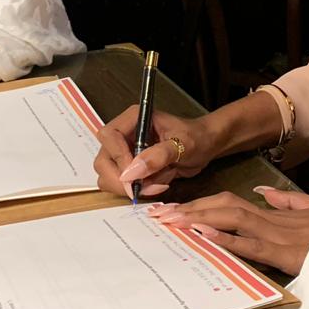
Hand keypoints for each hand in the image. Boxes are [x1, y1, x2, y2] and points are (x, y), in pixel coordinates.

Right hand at [94, 106, 215, 198]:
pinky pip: (122, 185)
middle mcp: (124, 134)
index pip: (109, 136)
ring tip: (158, 184)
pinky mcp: (130, 168)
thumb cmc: (196, 137)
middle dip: (121, 179)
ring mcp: (125, 152)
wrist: (205, 146)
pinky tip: (158, 184)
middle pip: (103, 160)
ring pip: (109, 176)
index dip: (118, 157)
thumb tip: (132, 172)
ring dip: (131, 187)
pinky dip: (139, 190)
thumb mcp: (182, 145)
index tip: (134, 174)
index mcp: (133, 118)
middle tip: (142, 188)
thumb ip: (157, 156)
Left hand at [149, 186, 308, 275]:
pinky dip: (228, 239)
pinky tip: (205, 236)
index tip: (172, 209)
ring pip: (232, 220)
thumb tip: (263, 191)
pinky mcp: (287, 255)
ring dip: (198, 219)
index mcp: (277, 214)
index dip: (200, 204)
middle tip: (156, 215)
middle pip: (223, 207)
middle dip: (189, 210)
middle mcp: (273, 221)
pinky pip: (252, 245)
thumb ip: (289, 202)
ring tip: (170, 220)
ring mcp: (279, 236)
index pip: (230, 204)